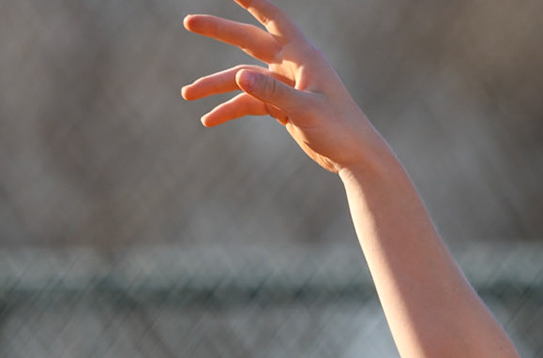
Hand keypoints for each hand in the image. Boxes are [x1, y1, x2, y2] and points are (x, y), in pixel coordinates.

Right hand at [181, 0, 383, 172]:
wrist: (356, 157)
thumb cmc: (339, 130)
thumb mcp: (306, 111)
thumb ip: (273, 93)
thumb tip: (237, 75)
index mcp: (302, 55)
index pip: (272, 17)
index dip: (251, 0)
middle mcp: (292, 65)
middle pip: (248, 39)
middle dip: (219, 31)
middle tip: (189, 22)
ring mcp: (285, 85)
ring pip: (243, 78)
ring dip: (215, 85)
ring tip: (187, 94)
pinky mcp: (283, 106)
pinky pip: (249, 103)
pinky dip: (230, 110)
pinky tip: (209, 120)